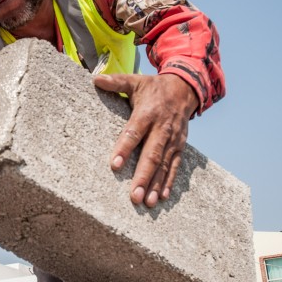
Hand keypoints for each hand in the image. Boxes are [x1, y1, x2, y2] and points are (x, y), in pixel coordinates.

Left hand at [93, 73, 198, 207]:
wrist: (186, 87)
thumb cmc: (154, 87)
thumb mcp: (136, 81)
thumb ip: (117, 82)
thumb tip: (95, 79)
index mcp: (148, 113)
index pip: (134, 132)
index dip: (125, 148)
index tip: (115, 165)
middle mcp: (162, 128)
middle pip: (152, 155)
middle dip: (143, 177)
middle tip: (134, 196)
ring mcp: (173, 139)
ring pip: (164, 165)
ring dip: (156, 184)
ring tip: (148, 202)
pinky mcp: (180, 146)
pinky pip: (175, 166)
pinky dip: (170, 182)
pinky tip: (163, 197)